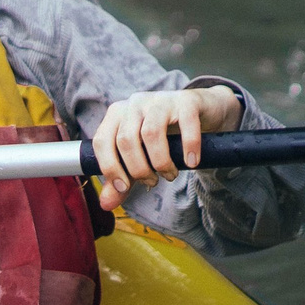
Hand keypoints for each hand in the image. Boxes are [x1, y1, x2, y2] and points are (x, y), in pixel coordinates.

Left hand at [91, 84, 244, 210]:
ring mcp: (160, 99)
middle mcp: (134, 104)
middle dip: (138, 170)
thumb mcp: (141, 157)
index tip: (123, 188)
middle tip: (152, 182)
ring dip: (161, 162)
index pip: (101, 142)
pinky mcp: (187, 100)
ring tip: (170, 175)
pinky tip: (191, 162)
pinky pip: (186, 124)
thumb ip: (123, 180)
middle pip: (126, 140)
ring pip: (151, 133)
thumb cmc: (165, 136)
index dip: (110, 168)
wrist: (202, 111)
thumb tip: (106, 205)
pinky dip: (188, 147)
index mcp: (116, 115)